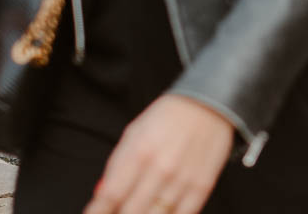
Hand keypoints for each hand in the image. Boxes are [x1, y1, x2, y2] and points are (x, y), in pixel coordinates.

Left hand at [84, 94, 235, 213]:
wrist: (210, 103)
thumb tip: (102, 195)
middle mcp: (160, 168)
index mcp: (139, 152)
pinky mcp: (201, 187)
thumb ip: (117, 166)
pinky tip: (158, 212)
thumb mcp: (134, 133)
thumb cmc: (168, 117)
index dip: (97, 211)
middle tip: (117, 212)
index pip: (111, 195)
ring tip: (137, 210)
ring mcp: (182, 180)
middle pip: (131, 211)